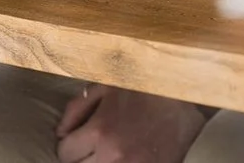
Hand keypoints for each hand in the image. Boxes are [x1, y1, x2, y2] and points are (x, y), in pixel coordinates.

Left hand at [53, 85, 205, 162]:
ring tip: (103, 154)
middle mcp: (112, 154)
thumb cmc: (143, 90)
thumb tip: (59, 132)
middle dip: (80, 158)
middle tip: (89, 149)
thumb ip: (77, 108)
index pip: (65, 152)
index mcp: (100, 130)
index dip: (68, 145)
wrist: (184, 104)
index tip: (76, 140)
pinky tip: (118, 158)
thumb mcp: (106, 87)